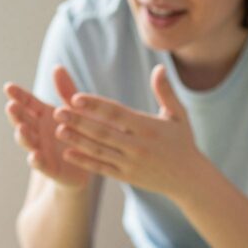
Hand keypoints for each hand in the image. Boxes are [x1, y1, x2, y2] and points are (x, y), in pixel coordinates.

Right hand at [4, 66, 91, 187]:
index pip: (27, 103)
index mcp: (43, 116)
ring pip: (28, 142)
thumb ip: (66, 90)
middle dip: (16, 115)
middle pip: (24, 121)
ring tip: (21, 129)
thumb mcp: (75, 109)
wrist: (92, 162)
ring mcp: (41, 150)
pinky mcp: (50, 169)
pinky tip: (34, 156)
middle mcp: (38, 132)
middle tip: (11, 106)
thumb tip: (57, 66)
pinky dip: (37, 161)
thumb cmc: (80, 132)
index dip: (18, 96)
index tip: (8, 87)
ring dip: (23, 136)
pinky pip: (42, 165)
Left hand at [54, 65, 203, 200]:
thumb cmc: (183, 142)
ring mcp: (131, 163)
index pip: (117, 113)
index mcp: (148, 127)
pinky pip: (102, 168)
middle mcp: (138, 146)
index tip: (76, 98)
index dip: (95, 105)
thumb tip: (159, 68)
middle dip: (79, 122)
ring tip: (58, 129)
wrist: (189, 179)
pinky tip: (67, 153)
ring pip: (99, 151)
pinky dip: (84, 161)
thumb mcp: (179, 116)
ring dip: (77, 140)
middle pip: (103, 132)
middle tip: (57, 111)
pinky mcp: (126, 177)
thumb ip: (166, 92)